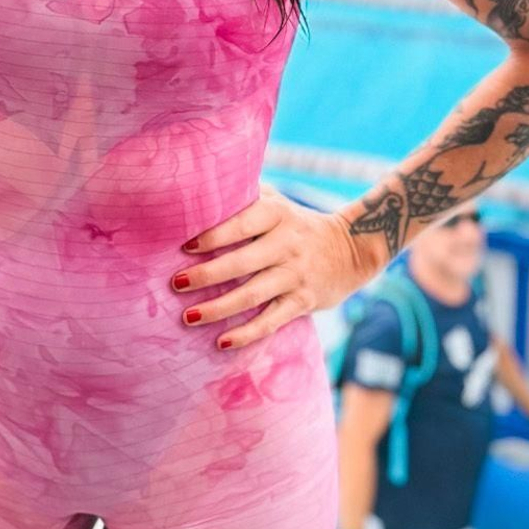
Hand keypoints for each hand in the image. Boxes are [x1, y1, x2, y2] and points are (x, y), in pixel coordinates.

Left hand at [172, 186, 371, 351]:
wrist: (352, 250)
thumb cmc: (296, 224)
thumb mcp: (277, 203)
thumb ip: (245, 195)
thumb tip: (199, 186)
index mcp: (277, 215)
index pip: (242, 224)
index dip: (214, 235)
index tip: (184, 246)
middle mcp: (287, 244)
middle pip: (242, 262)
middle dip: (207, 275)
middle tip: (176, 283)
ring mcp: (296, 275)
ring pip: (253, 295)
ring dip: (219, 308)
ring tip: (188, 317)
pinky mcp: (303, 302)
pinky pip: (272, 321)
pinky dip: (247, 333)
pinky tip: (222, 342)